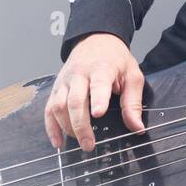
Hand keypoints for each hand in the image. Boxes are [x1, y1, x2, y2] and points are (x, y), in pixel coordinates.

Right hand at [44, 33, 145, 150]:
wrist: (96, 40)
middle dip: (81, 125)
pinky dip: (51, 128)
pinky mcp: (56, 89)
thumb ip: (133, 103)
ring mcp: (64, 82)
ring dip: (67, 127)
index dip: (98, 99)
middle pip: (74, 101)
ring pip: (58, 106)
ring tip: (80, 142)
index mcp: (101, 69)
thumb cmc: (116, 60)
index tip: (99, 113)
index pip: (98, 84)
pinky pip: (49, 109)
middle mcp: (79, 75)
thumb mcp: (132, 76)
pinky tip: (58, 142)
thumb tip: (137, 128)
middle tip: (89, 144)